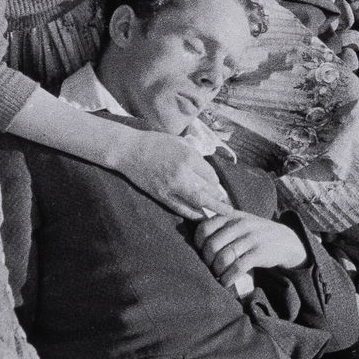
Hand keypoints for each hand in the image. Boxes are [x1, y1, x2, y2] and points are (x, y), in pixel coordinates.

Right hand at [111, 129, 231, 218]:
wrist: (129, 150)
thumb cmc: (156, 143)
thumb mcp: (181, 142)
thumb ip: (195, 156)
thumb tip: (208, 171)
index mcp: (189, 157)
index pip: (210, 176)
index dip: (216, 183)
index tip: (218, 186)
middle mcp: (182, 173)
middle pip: (207, 193)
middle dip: (219, 202)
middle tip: (229, 208)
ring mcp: (170, 186)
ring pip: (195, 203)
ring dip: (209, 209)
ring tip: (220, 214)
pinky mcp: (160, 195)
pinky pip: (179, 208)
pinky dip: (192, 213)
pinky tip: (200, 216)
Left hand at [193, 208, 309, 291]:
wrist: (286, 240)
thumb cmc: (255, 234)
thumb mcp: (240, 222)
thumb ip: (220, 225)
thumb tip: (194, 241)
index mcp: (232, 215)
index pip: (204, 228)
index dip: (198, 244)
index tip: (203, 253)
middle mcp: (241, 224)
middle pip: (212, 245)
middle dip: (207, 261)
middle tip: (211, 268)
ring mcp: (252, 237)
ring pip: (223, 258)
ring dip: (217, 271)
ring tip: (218, 275)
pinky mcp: (260, 252)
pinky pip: (237, 268)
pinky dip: (228, 278)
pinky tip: (226, 282)